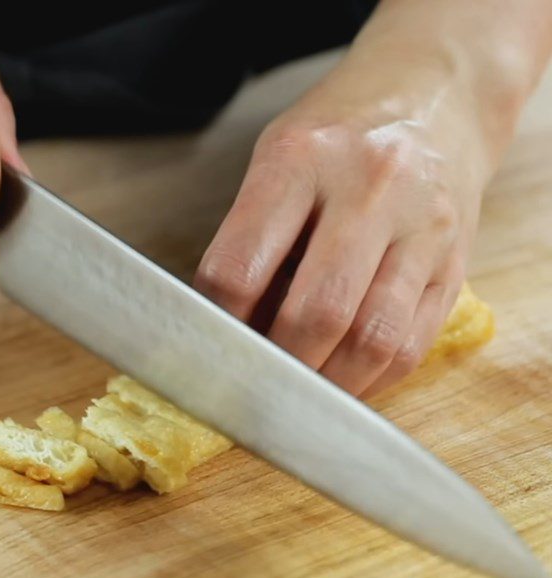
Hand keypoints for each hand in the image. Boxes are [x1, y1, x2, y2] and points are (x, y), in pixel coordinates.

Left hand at [196, 73, 485, 397]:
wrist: (438, 94)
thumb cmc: (337, 136)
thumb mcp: (276, 160)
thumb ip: (250, 239)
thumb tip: (227, 331)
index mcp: (299, 160)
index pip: (238, 270)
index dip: (217, 328)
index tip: (210, 353)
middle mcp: (368, 189)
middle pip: (315, 313)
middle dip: (277, 369)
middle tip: (254, 389)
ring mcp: (422, 227)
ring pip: (371, 340)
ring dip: (327, 386)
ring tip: (298, 396)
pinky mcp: (454, 263)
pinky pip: (411, 347)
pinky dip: (368, 381)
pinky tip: (341, 383)